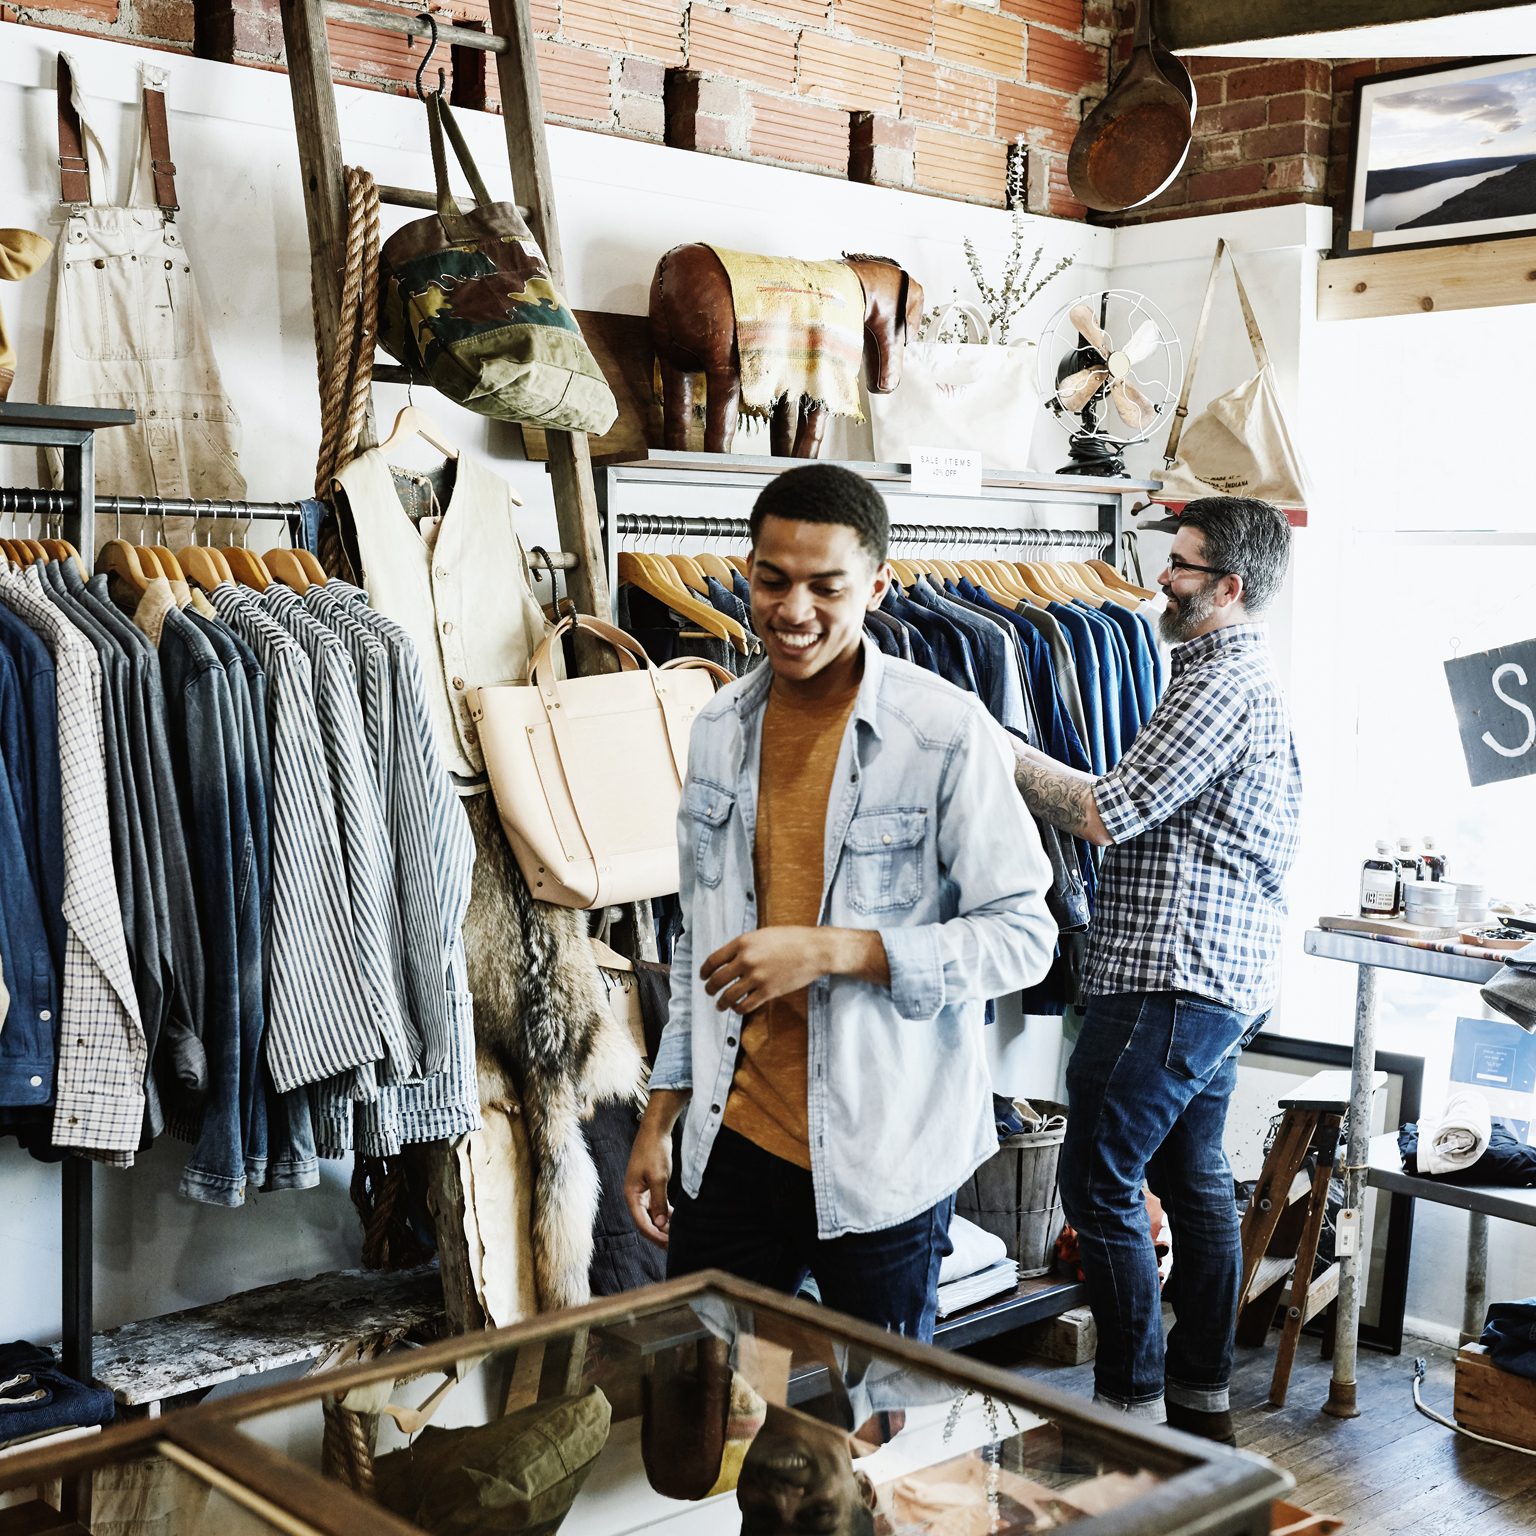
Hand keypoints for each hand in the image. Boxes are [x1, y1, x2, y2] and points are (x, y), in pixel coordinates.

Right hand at [625, 1091, 686, 1248]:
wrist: (655, 1131)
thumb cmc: (654, 1151)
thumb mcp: (659, 1178)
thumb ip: (659, 1202)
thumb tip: (660, 1223)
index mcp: (631, 1195)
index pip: (642, 1223)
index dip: (655, 1236)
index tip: (669, 1244)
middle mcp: (634, 1195)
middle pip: (646, 1221)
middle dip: (659, 1233)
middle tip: (675, 1243)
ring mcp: (641, 1191)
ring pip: (651, 1214)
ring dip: (662, 1224)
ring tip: (676, 1233)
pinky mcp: (649, 1186)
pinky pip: (655, 1205)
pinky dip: (664, 1212)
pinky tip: (675, 1218)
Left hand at [700, 928, 888, 1012]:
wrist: (815, 950)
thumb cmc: (792, 939)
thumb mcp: (763, 934)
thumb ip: (745, 946)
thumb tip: (729, 959)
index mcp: (743, 942)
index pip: (713, 960)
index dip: (704, 971)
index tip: (703, 976)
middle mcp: (746, 959)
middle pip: (717, 979)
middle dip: (709, 988)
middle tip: (709, 991)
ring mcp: (757, 977)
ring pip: (728, 996)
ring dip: (721, 1002)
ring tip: (720, 1005)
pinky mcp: (768, 991)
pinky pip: (745, 1005)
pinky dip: (738, 1008)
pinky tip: (737, 1007)